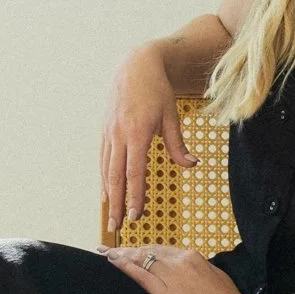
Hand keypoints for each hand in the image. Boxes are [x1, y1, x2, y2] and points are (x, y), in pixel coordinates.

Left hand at [98, 244, 270, 293]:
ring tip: (104, 254)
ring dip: (120, 256)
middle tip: (107, 250)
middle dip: (126, 250)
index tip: (129, 250)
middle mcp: (181, 261)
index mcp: (193, 257)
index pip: (160, 250)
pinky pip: (141, 275)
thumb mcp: (214, 278)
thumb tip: (188, 272)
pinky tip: (112, 262)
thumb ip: (198, 271)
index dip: (142, 249)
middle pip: (147, 251)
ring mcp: (173, 276)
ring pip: (141, 259)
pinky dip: (125, 266)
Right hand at [100, 48, 196, 231]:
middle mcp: (119, 135)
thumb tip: (192, 165)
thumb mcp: (171, 116)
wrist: (135, 66)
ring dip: (108, 195)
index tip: (137, 216)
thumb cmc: (156, 90)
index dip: (135, 196)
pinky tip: (106, 193)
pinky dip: (103, 178)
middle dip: (117, 204)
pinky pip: (103, 159)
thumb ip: (178, 144)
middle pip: (115, 177)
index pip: (135, 172)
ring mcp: (109, 133)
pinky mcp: (105, 130)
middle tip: (117, 228)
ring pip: (106, 170)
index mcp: (137, 132)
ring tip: (111, 217)